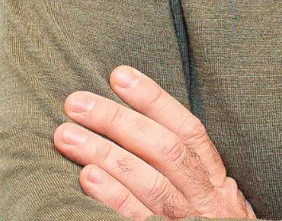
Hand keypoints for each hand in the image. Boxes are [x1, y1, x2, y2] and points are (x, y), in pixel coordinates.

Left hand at [53, 66, 256, 219]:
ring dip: (105, 154)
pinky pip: (139, 218)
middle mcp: (204, 197)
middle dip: (118, 121)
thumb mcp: (206, 194)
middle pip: (164, 150)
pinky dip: (112, 196)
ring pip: (149, 182)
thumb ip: (181, 165)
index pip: (187, 128)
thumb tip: (134, 122)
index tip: (119, 75)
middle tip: (76, 102)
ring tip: (67, 135)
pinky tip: (86, 177)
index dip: (154, 99)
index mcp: (214, 178)